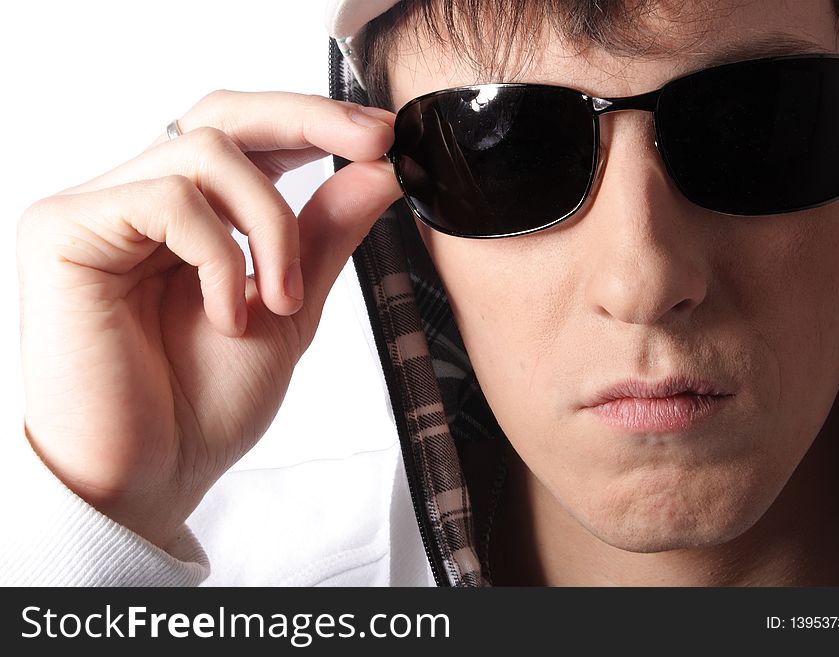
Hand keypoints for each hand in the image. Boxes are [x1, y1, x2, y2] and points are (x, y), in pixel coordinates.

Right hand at [16, 90, 401, 548]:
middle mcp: (135, 199)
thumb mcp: (287, 309)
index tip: (382, 138)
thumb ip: (323, 236)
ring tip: (278, 303)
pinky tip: (225, 316)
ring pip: (207, 153)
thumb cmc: (203, 404)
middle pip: (220, 114)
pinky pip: (168, 201)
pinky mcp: (62, 231)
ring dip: (270, 228)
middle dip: (308, 120)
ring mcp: (95, 210)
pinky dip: (221, 259)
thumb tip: (377, 172)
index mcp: (185, 217)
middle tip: (372, 146)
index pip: (245, 134)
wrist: (149, 478)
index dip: (313, 120)